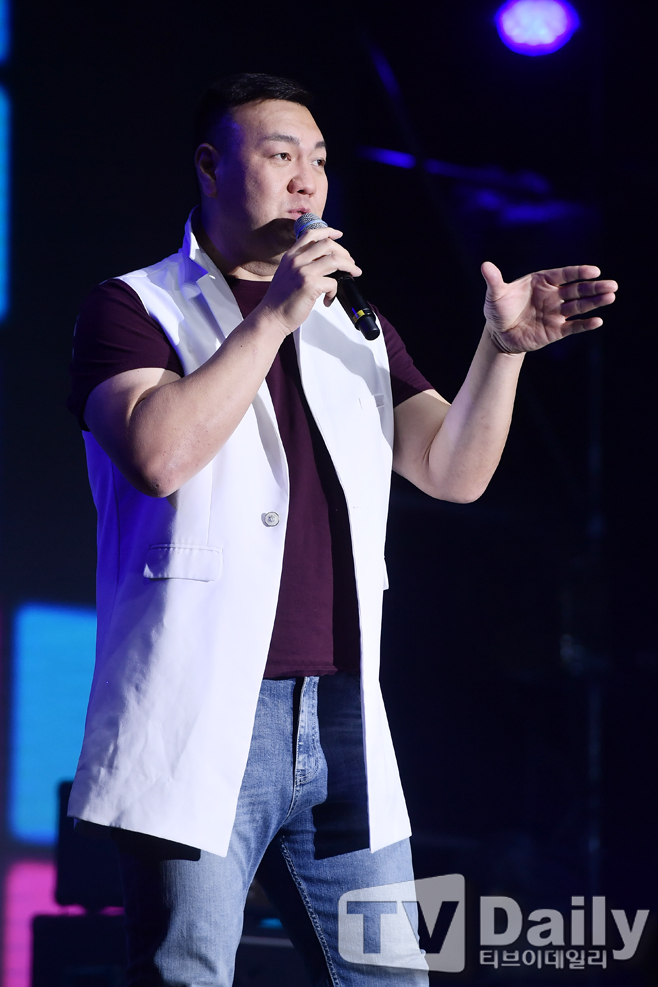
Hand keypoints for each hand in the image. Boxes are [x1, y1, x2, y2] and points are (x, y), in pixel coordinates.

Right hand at [261, 228, 361, 335]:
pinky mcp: (310, 285)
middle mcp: (296, 260)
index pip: (310, 234)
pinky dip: (335, 292)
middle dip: (344, 252)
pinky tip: (328, 300)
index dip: (328, 231)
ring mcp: (303, 272)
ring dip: (349, 266)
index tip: (338, 234)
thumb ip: (300, 264)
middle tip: (350, 263)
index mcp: (290, 256)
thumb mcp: (286, 274)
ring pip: (335, 260)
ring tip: (353, 273)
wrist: (271, 317)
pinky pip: (333, 283)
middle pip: (327, 245)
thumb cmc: (279, 301)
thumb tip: (323, 262)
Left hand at [481, 262, 617, 353]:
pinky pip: (573, 326)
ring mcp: (556, 313)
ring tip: (611, 297)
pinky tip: (598, 321)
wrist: (498, 335)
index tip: (594, 271)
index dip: (579, 272)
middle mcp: (553, 295)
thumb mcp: (494, 295)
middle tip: (611, 285)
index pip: (564, 275)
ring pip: (580, 306)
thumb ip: (494, 280)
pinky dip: (585, 325)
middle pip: (578, 290)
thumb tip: (485, 265)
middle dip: (594, 287)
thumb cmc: (498, 310)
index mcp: (542, 282)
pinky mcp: (556, 330)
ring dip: (595, 302)